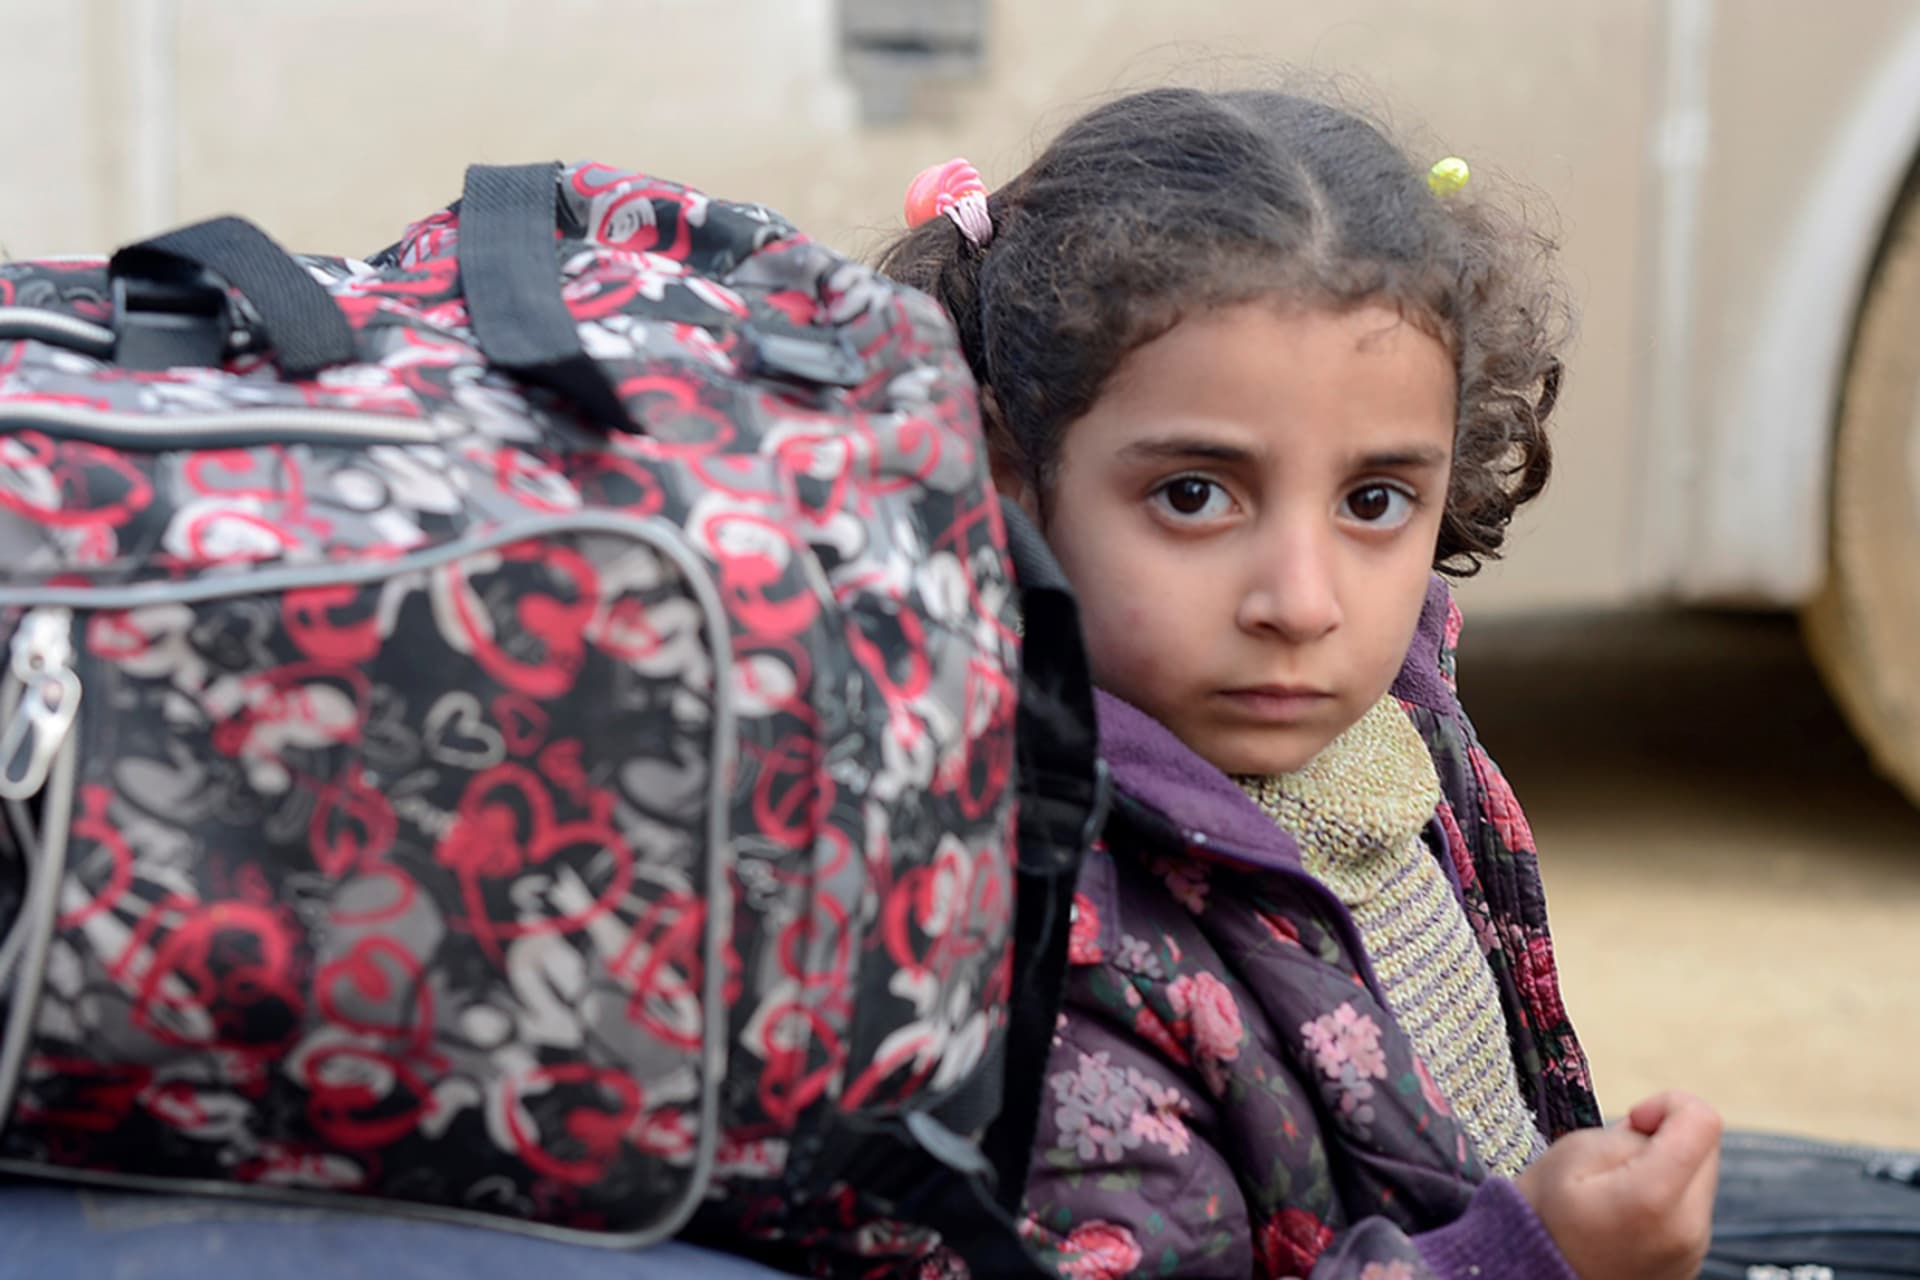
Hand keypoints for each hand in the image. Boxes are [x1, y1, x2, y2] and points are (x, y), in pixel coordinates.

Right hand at [1513, 1090, 1721, 1279]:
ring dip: (1666, 1170)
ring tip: (1615, 1189)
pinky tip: (1625, 1214)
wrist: (1533, 1279)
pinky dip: (1665, 1200)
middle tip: (1616, 1157)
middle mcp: (1687, 1229)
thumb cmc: (1543, 1217)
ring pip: (1699, 1180)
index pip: (1703, 1121)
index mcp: (1654, 1196)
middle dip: (1665, 1138)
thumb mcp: (1571, 1153)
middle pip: (1706, 1149)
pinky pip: (1691, 1212)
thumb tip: (1659, 1132)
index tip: (1633, 1120)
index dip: (1668, 1105)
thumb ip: (1626, 1132)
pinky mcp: (1690, 1264)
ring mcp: (1693, 1252)